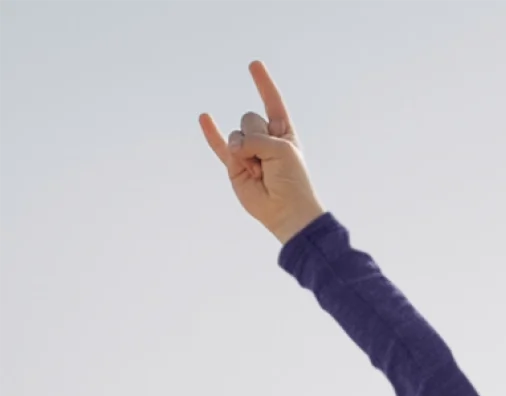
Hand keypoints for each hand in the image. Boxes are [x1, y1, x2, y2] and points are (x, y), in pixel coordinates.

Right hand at [199, 59, 325, 242]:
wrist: (287, 212)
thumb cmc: (292, 180)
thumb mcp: (281, 149)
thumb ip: (255, 138)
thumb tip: (234, 146)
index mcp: (282, 132)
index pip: (273, 103)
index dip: (264, 84)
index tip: (254, 65)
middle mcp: (264, 138)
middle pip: (250, 118)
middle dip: (256, 136)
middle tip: (268, 161)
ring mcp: (248, 151)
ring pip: (236, 135)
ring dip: (246, 152)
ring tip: (259, 172)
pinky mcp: (235, 166)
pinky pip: (220, 146)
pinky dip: (212, 134)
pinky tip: (204, 118)